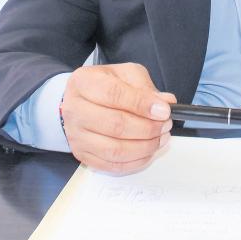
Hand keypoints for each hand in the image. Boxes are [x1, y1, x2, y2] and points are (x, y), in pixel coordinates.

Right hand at [61, 62, 175, 174]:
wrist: (83, 102)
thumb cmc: (106, 86)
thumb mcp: (126, 74)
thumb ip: (145, 87)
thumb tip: (165, 102)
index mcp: (84, 82)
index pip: (114, 94)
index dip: (142, 104)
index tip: (164, 110)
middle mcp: (74, 110)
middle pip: (115, 125)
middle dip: (148, 128)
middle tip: (165, 124)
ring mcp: (76, 135)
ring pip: (115, 150)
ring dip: (145, 146)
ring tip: (161, 137)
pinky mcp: (83, 155)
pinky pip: (113, 165)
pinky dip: (136, 161)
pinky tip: (149, 150)